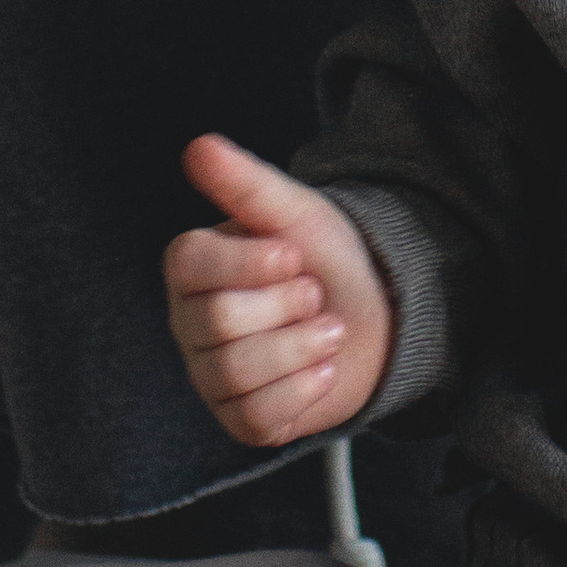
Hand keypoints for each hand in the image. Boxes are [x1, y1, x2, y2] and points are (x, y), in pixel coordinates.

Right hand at [166, 132, 393, 446]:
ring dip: (301, 346)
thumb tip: (198, 146)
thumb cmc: (325, 256)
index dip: (247, 262)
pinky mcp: (243, 420)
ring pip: (237, 372)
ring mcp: (212, 378)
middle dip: (286, 304)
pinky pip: (258, 417)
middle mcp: (191, 325)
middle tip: (314, 291)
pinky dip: (304, 388)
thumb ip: (246, 184)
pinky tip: (324, 369)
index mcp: (193, 269)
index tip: (291, 254)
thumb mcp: (293, 212)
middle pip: (220, 322)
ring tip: (329, 328)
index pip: (190, 266)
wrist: (376, 311)